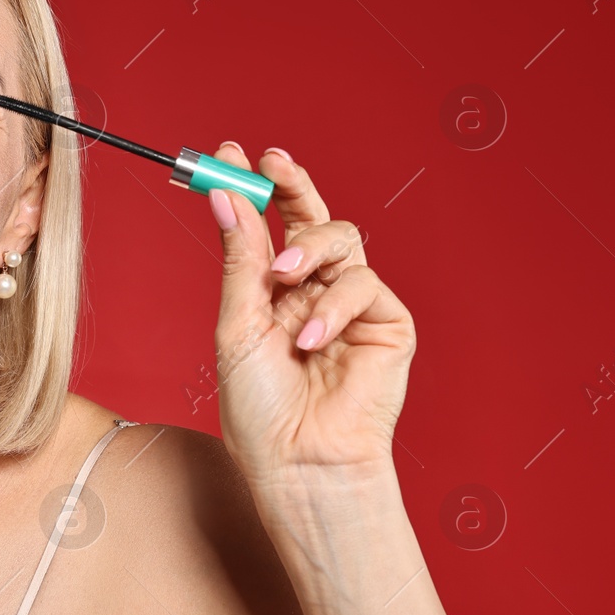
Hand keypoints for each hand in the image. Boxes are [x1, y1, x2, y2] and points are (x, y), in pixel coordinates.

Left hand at [205, 144, 415, 490]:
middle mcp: (313, 292)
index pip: (267, 228)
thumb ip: (240, 261)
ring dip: (308, 251)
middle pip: (311, 218)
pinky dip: (334, 304)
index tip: (230, 153)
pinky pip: (363, 283)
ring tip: (284, 282)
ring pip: (341, 239)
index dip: (255, 189)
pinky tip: (313, 338)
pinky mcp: (388, 323)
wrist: (298, 461)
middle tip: (270, 163)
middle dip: (291, 185)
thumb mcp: (237, 326)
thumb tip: (226, 198)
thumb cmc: (259, 409)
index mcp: (272, 293)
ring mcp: (352, 305)